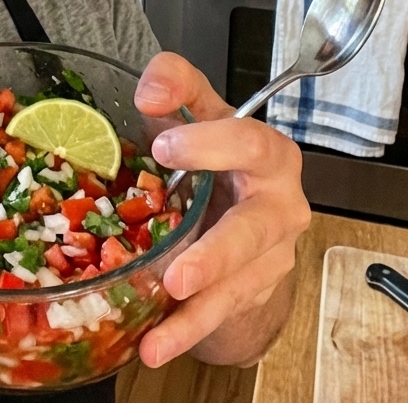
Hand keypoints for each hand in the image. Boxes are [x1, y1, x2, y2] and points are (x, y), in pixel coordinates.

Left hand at [133, 51, 311, 368]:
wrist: (235, 208)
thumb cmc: (209, 152)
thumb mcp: (192, 110)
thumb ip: (174, 84)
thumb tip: (150, 92)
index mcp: (265, 153)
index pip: (248, 142)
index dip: (209, 143)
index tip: (162, 145)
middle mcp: (277, 206)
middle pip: (255, 228)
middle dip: (218, 249)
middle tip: (178, 267)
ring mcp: (268, 255)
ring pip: (239, 281)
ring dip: (202, 301)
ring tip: (167, 305)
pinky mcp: (250, 291)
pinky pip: (219, 313)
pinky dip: (185, 331)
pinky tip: (153, 344)